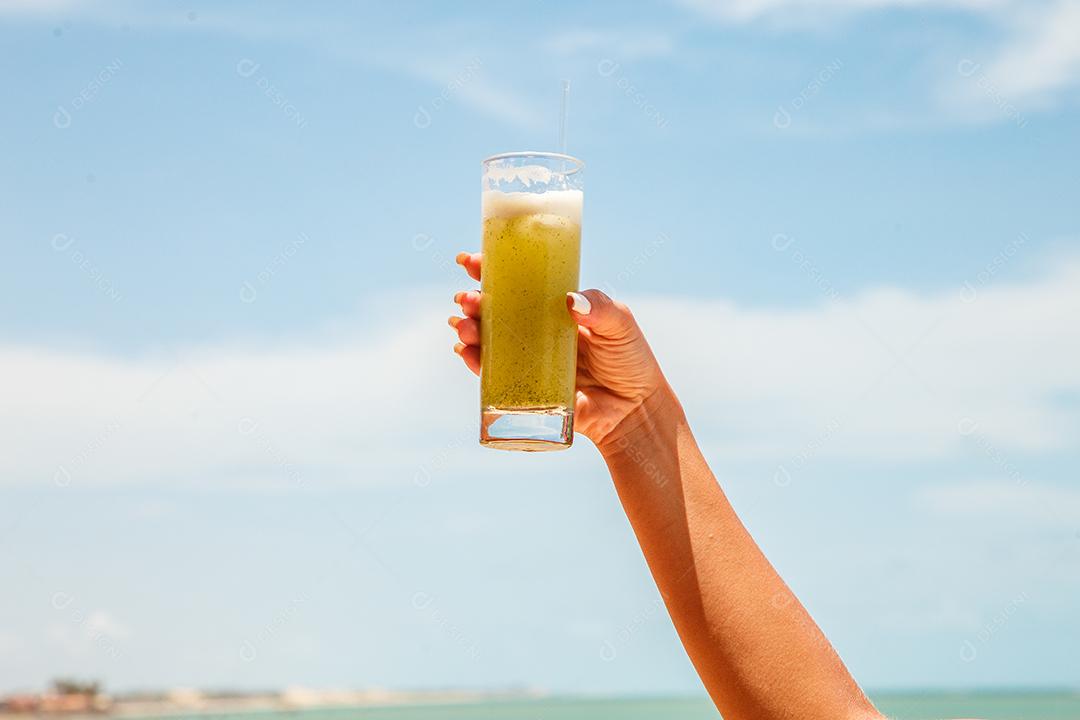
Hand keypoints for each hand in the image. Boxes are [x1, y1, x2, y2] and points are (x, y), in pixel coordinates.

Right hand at [449, 251, 667, 447]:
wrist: (633, 410)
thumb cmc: (630, 361)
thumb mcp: (620, 325)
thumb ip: (601, 308)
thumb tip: (571, 301)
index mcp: (555, 308)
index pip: (519, 283)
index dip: (492, 271)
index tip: (471, 262)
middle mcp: (536, 331)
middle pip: (495, 310)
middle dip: (474, 302)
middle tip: (467, 299)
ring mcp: (528, 360)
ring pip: (489, 340)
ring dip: (469, 330)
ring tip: (463, 326)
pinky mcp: (525, 390)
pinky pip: (492, 375)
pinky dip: (475, 363)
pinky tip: (466, 352)